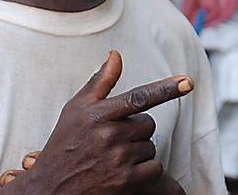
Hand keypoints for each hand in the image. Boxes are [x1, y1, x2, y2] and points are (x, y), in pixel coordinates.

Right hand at [0, 50, 194, 193]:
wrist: (49, 190)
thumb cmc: (64, 145)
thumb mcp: (75, 110)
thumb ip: (99, 82)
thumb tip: (116, 55)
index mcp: (97, 114)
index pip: (139, 97)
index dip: (166, 88)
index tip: (189, 81)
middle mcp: (108, 135)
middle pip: (148, 123)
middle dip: (137, 130)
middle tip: (113, 139)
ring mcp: (117, 159)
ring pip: (151, 146)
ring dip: (139, 151)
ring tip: (113, 157)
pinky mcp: (124, 181)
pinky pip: (154, 167)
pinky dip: (145, 170)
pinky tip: (123, 171)